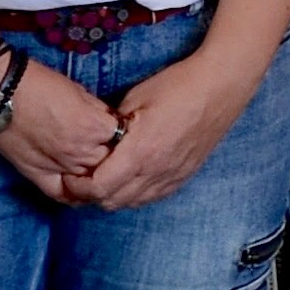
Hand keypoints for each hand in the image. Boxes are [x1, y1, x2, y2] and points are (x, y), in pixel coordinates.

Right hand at [0, 58, 123, 201]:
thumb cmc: (38, 84)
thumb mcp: (79, 91)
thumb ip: (98, 111)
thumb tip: (109, 121)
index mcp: (94, 127)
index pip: (123, 137)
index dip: (122, 132)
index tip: (117, 128)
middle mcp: (80, 151)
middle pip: (110, 162)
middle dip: (113, 154)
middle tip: (107, 147)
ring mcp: (59, 166)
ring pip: (91, 181)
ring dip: (96, 173)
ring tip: (97, 166)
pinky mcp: (38, 175)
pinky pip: (63, 195)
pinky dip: (74, 194)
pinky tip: (80, 189)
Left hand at [80, 36, 269, 209]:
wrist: (221, 86)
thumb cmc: (177, 85)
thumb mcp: (135, 98)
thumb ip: (112, 127)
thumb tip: (98, 141)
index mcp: (140, 151)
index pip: (99, 188)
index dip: (78, 187)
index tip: (69, 175)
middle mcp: (157, 170)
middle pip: (113, 201)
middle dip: (91, 195)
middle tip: (80, 179)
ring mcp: (173, 175)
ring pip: (133, 203)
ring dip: (113, 196)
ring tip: (103, 180)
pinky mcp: (185, 174)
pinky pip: (154, 197)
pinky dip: (136, 195)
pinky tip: (130, 180)